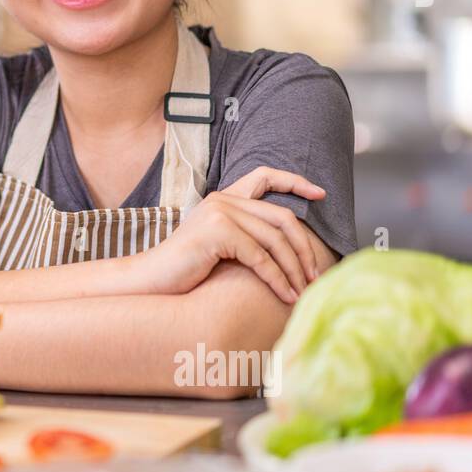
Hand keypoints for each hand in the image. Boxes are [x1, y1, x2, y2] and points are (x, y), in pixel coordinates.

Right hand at [141, 167, 326, 302]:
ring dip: (294, 269)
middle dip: (304, 247)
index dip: (295, 182)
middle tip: (316, 273)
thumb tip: (289, 248)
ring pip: (275, 240)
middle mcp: (222, 199)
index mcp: (223, 197)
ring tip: (304, 290)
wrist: (151, 281)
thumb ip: (246, 236)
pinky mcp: (218, 232)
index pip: (264, 176)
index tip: (321, 194)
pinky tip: (285, 295)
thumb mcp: (220, 246)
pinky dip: (277, 279)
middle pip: (282, 216)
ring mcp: (220, 212)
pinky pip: (261, 257)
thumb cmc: (185, 271)